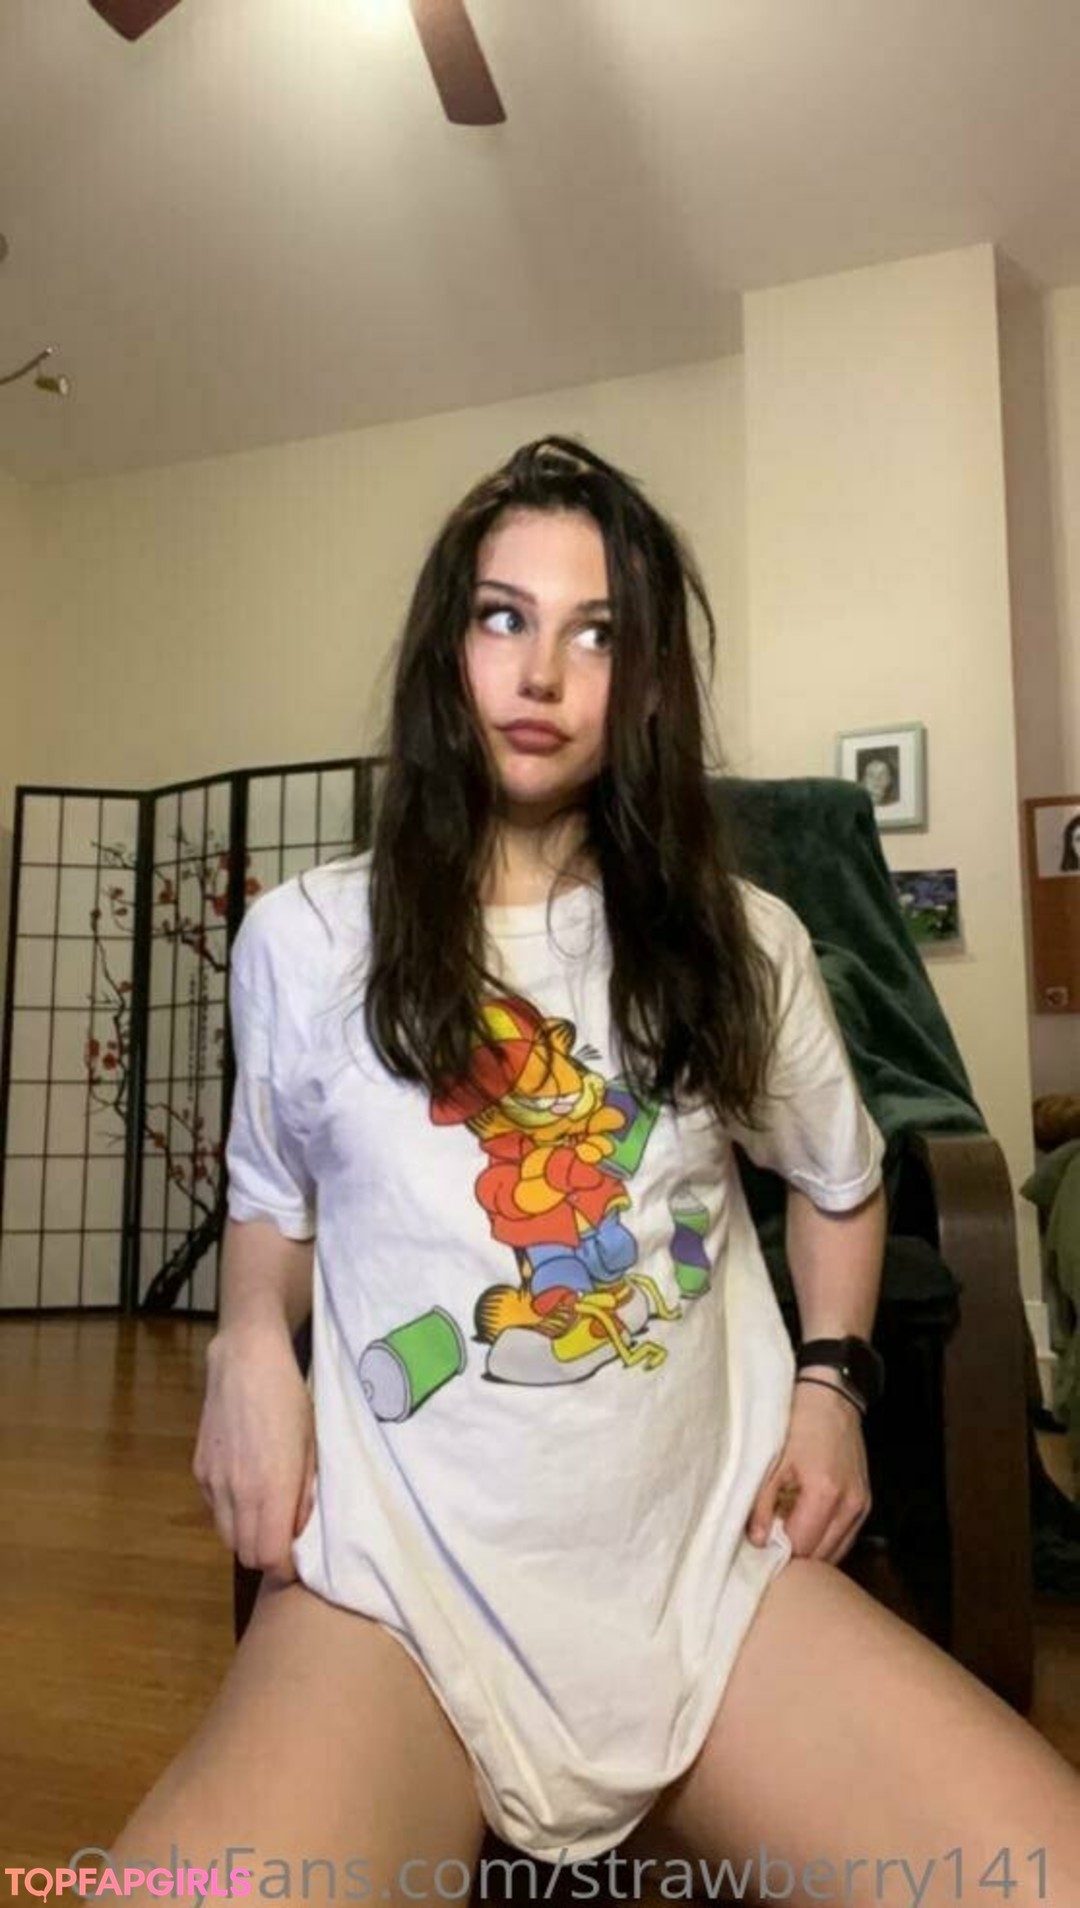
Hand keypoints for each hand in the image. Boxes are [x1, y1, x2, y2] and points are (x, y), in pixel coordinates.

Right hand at [192, 1321, 315, 1577]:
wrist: (246, 1360)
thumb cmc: (290, 1398)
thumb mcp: (311, 1445)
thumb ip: (304, 1493)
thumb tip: (298, 1530)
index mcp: (271, 1489)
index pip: (268, 1557)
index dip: (283, 1568)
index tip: (296, 1561)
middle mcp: (237, 1492)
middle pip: (245, 1553)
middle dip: (265, 1555)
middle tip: (283, 1540)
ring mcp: (214, 1481)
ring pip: (226, 1535)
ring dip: (246, 1536)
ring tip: (265, 1516)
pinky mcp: (199, 1469)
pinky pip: (214, 1509)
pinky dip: (229, 1512)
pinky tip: (245, 1489)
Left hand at [746, 1378, 870, 1563]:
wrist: (830, 1397)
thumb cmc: (799, 1421)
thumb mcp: (772, 1459)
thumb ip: (763, 1503)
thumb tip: (757, 1541)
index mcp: (825, 1493)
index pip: (801, 1546)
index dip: (777, 1550)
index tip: (760, 1543)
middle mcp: (850, 1504)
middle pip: (820, 1555)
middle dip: (794, 1554)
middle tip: (770, 1539)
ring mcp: (862, 1505)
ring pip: (835, 1551)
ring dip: (810, 1549)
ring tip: (787, 1530)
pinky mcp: (865, 1503)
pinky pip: (844, 1537)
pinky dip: (825, 1540)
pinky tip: (806, 1525)